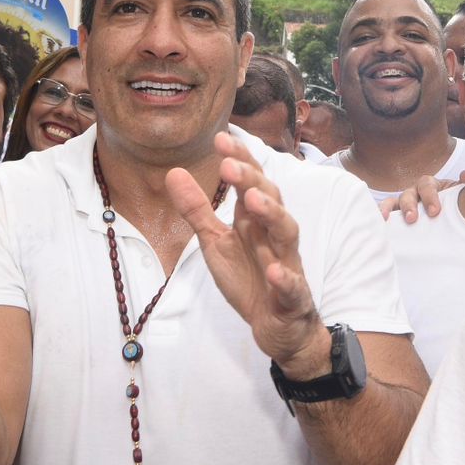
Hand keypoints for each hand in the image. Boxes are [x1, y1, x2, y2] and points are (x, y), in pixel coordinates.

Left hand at [168, 131, 326, 374]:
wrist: (278, 326)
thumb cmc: (250, 278)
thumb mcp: (216, 242)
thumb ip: (197, 210)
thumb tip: (172, 172)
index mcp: (256, 221)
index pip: (252, 182)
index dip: (240, 161)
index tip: (221, 138)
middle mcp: (274, 236)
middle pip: (270, 201)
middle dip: (251, 181)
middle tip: (228, 165)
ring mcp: (287, 264)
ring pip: (287, 234)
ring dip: (272, 215)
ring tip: (253, 200)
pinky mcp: (292, 296)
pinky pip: (292, 286)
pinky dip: (285, 279)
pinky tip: (274, 272)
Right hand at [379, 169, 464, 222]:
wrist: (450, 221)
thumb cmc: (453, 206)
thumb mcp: (461, 195)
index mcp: (429, 186)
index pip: (426, 185)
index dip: (429, 196)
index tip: (435, 211)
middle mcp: (414, 193)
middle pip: (407, 194)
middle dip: (409, 206)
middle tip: (413, 219)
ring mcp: (402, 205)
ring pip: (392, 203)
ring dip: (388, 209)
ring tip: (386, 220)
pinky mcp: (396, 218)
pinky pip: (385, 215)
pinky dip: (379, 216)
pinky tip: (377, 225)